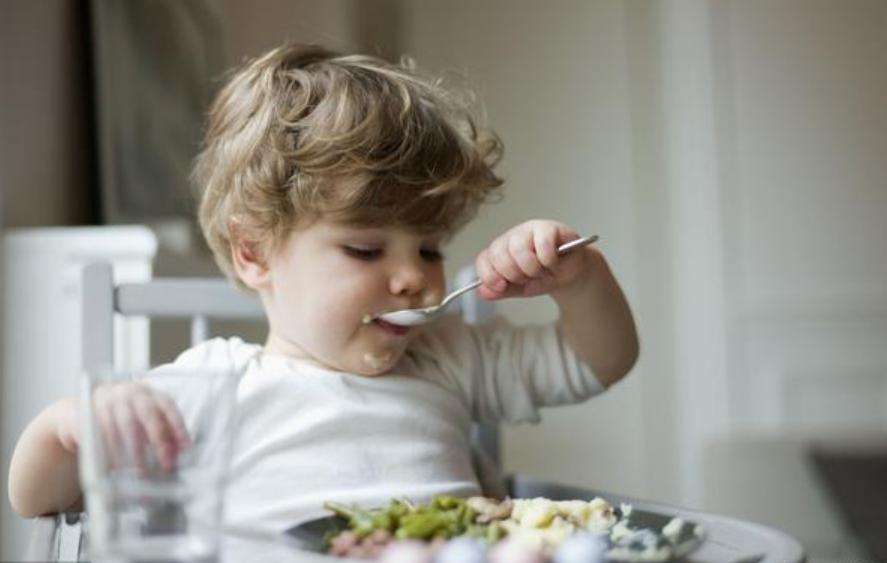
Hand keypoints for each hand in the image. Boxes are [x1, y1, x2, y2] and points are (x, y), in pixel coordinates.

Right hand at [77, 382, 189, 471]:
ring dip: (136, 451)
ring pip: (127, 425)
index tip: (185, 448)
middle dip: (159, 441)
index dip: (178, 427)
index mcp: (149, 393)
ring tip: (142, 471)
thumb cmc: (124, 417)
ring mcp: (111, 400)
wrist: (83, 410)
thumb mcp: (145, 420)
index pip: (168, 406)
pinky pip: (105, 433)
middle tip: (165, 464)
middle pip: (149, 415)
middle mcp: (132, 393)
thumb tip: (177, 451)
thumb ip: (163, 432)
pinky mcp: (91, 411)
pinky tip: (120, 466)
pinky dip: (114, 451)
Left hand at [475, 220, 594, 300]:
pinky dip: (548, 260)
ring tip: (542, 271)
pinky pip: (543, 244)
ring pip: (518, 249)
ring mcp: (529, 230)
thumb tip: (483, 292)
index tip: (501, 287)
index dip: (489, 276)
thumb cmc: (545, 276)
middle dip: (514, 274)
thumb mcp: (520, 289)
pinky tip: (553, 263)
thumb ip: (501, 290)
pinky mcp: (549, 228)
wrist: (571, 274)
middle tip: (528, 278)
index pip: (483, 259)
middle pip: (499, 254)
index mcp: (500, 251)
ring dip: (532, 269)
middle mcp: (511, 238)